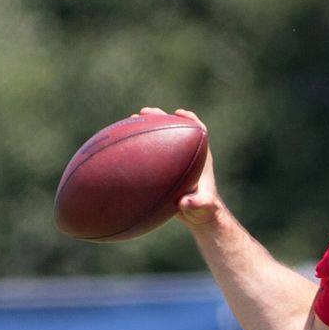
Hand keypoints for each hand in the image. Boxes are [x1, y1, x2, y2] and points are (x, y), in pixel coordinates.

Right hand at [140, 106, 225, 227]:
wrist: (199, 217)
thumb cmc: (205, 210)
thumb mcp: (203, 206)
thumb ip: (196, 203)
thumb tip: (183, 202)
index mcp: (200, 157)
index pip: (199, 131)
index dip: (190, 119)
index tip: (178, 114)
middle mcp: (186, 155)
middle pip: (174, 128)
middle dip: (161, 117)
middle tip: (145, 112)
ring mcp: (174, 161)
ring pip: (160, 139)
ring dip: (148, 128)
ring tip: (131, 120)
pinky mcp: (164, 170)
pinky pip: (151, 154)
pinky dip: (139, 148)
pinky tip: (123, 147)